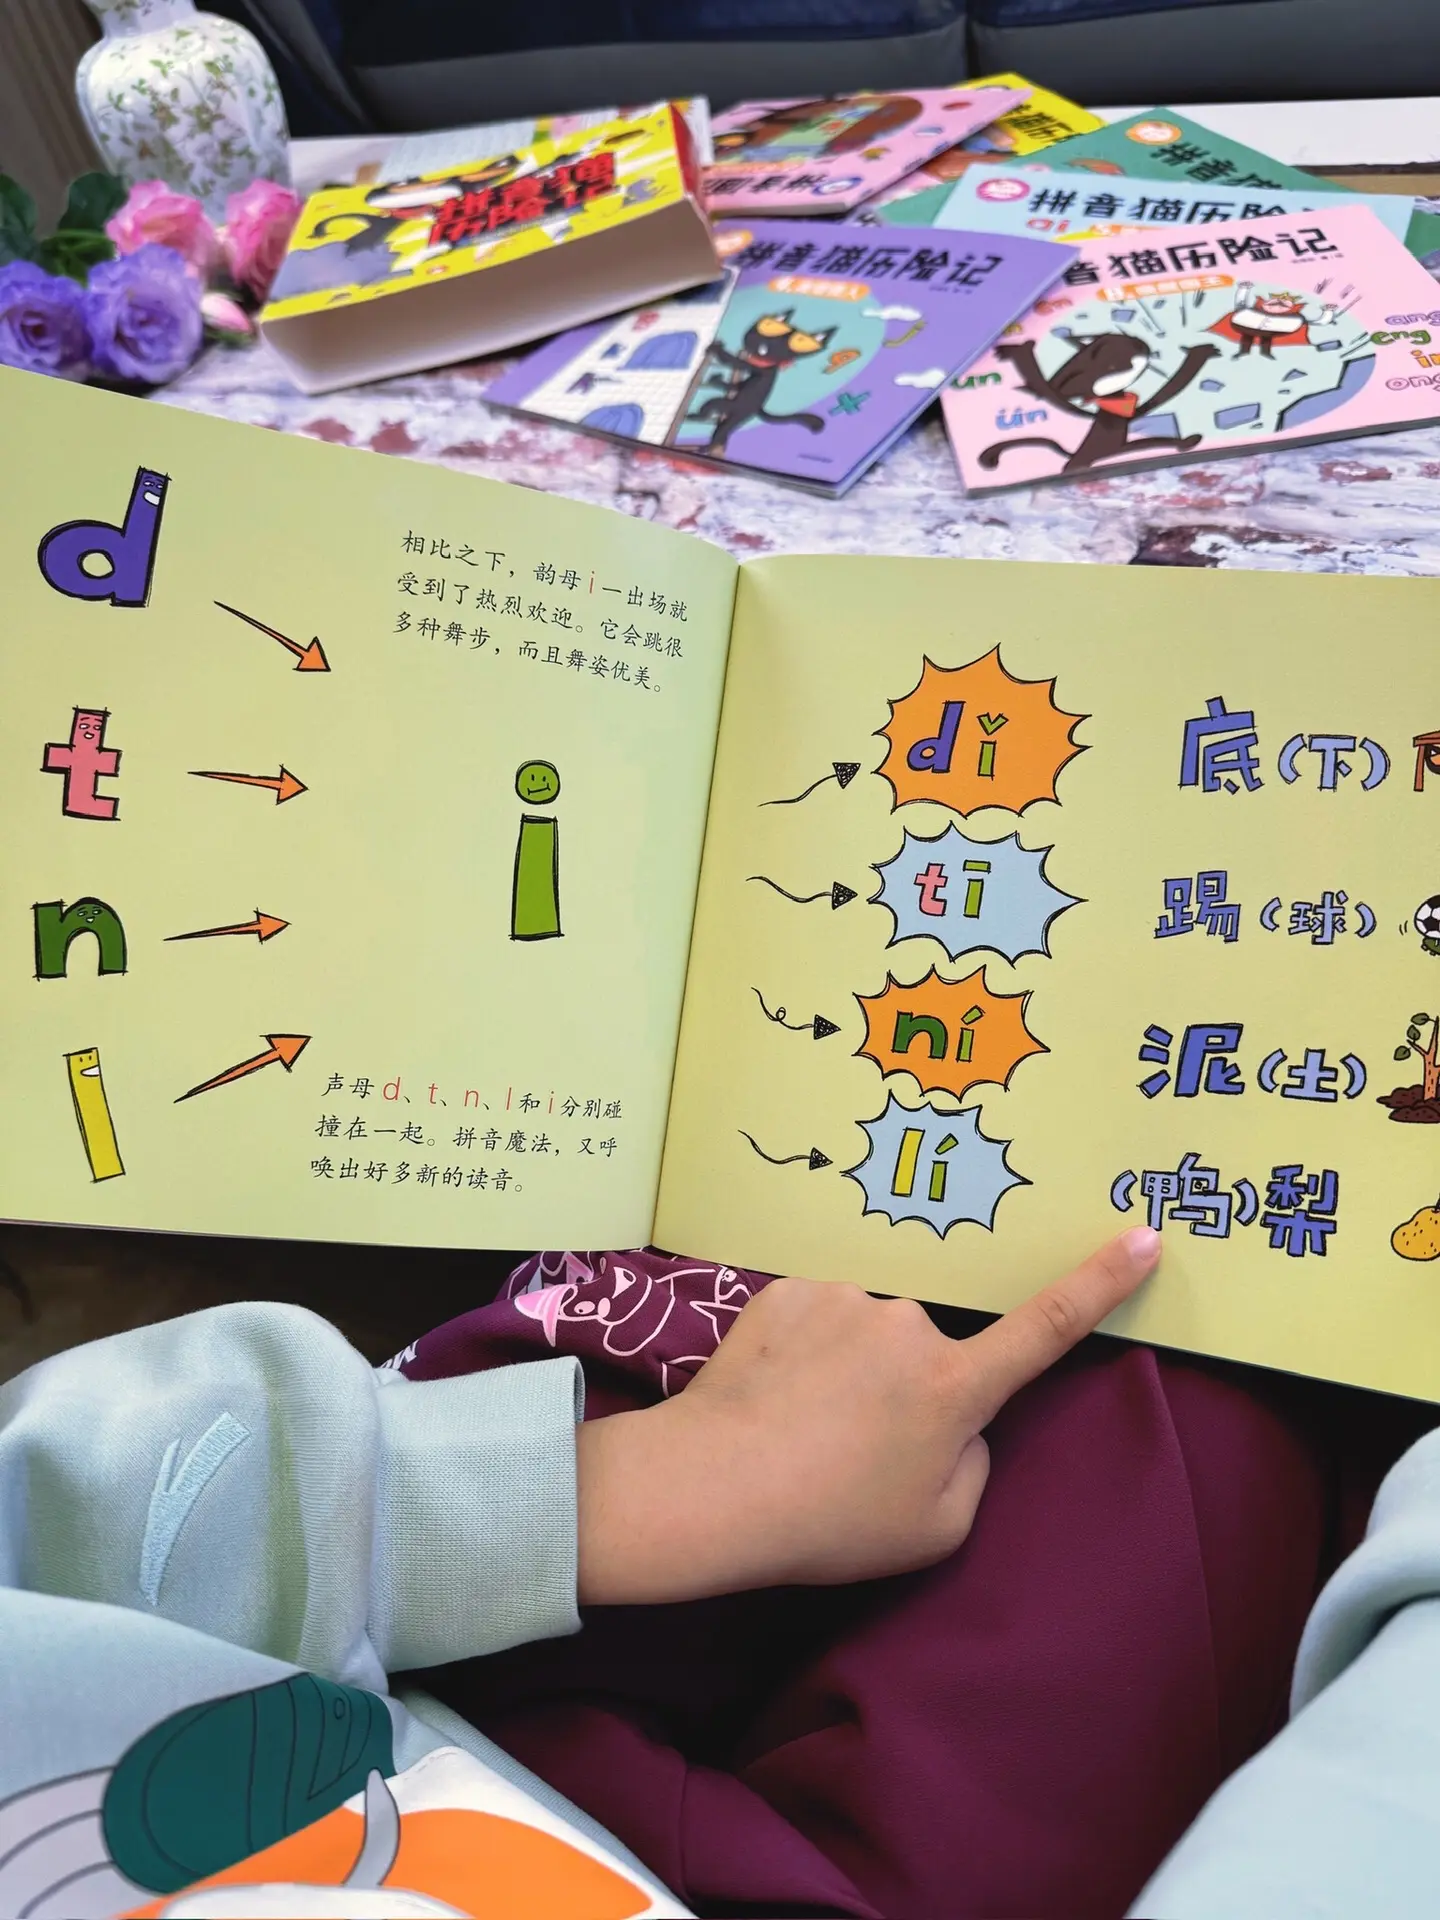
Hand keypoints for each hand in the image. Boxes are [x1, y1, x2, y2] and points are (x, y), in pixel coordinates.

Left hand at [575, 1227, 1159, 1604]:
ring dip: (846, 1369)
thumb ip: (971, 1464)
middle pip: (928, 1350)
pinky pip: (815, 1315)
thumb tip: (961, 1424)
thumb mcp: (936, 1527)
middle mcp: (909, 1324)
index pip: (1049, 1325)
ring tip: (799, 1426)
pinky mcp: (788, 1287)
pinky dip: (801, 1352)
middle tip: (850, 1448)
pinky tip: (770, 1396)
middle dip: (904, 1390)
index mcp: (956, 1385)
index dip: (1102, 1282)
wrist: (713, 1485)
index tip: (1144, 1235)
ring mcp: (846, 1296)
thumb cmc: (830, 1522)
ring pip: (865, 1330)